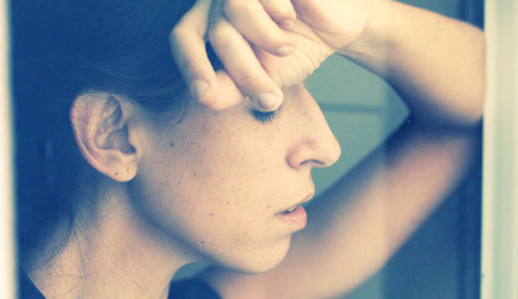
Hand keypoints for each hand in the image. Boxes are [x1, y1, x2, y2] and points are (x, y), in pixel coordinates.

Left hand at [170, 0, 377, 109]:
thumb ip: (231, 88)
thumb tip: (205, 99)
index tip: (204, 95)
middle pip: (217, 33)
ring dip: (266, 39)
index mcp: (211, 23)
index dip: (189, 65)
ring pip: (234, 9)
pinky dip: (279, 13)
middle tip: (272, 99)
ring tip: (286, 47)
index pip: (183, 37)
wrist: (334, 27)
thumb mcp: (263, 78)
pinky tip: (289, 18)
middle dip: (246, 72)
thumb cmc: (294, 49)